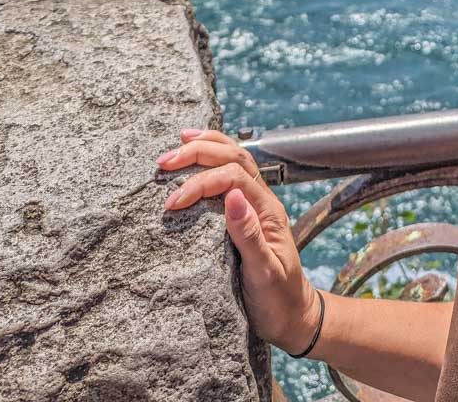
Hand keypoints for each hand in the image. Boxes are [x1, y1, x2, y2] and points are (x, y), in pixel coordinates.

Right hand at [158, 129, 320, 353]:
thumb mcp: (265, 274)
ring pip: (234, 160)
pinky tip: (196, 160)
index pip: (233, 178)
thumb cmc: (279, 299)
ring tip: (179, 141)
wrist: (293, 316)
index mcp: (268, 211)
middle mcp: (262, 201)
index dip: (201, 183)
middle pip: (235, 158)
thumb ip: (250, 235)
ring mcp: (255, 205)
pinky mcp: (245, 214)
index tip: (172, 202)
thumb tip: (233, 195)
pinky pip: (230, 176)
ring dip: (207, 147)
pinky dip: (212, 161)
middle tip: (164, 161)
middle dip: (200, 152)